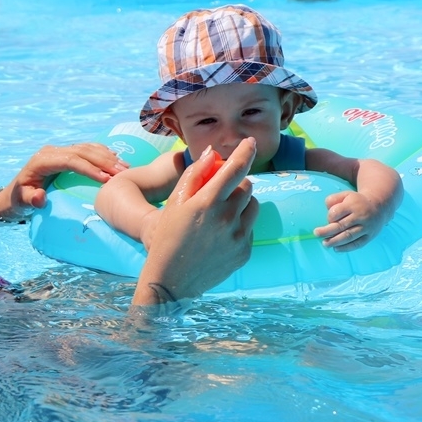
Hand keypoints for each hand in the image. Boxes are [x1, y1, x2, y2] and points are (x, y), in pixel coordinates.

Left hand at [0, 143, 127, 219]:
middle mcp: (52, 152)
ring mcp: (60, 150)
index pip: (70, 160)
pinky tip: (116, 158)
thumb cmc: (19, 199)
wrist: (16, 192)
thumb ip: (30, 200)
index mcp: (42, 160)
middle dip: (103, 161)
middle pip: (82, 152)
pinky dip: (102, 152)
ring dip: (107, 157)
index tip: (106, 179)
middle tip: (122, 172)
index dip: (89, 168)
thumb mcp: (21, 201)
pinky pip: (87, 149)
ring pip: (87, 148)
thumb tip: (40, 197)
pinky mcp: (66, 153)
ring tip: (124, 167)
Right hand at [132, 139, 258, 308]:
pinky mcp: (245, 252)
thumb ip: (194, 174)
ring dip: (243, 202)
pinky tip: (221, 233)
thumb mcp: (175, 202)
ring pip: (253, 205)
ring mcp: (239, 236)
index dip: (245, 152)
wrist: (171, 279)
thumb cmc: (168, 236)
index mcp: (208, 202)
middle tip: (221, 190)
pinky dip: (240, 223)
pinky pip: (250, 227)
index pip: (236, 168)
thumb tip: (213, 153)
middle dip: (236, 182)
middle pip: (246, 186)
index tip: (251, 142)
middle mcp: (227, 218)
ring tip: (223, 212)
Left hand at [313, 190, 387, 251]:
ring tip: (325, 243)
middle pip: (341, 226)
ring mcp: (366, 227)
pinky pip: (357, 244)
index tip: (327, 219)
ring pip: (349, 236)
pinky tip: (336, 249)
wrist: (379, 207)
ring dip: (335, 241)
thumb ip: (333, 199)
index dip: (329, 217)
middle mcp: (361, 216)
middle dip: (327, 231)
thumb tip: (326, 208)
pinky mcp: (370, 236)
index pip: (337, 212)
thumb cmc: (356, 202)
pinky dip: (346, 248)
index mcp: (353, 204)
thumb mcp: (345, 195)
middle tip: (316, 234)